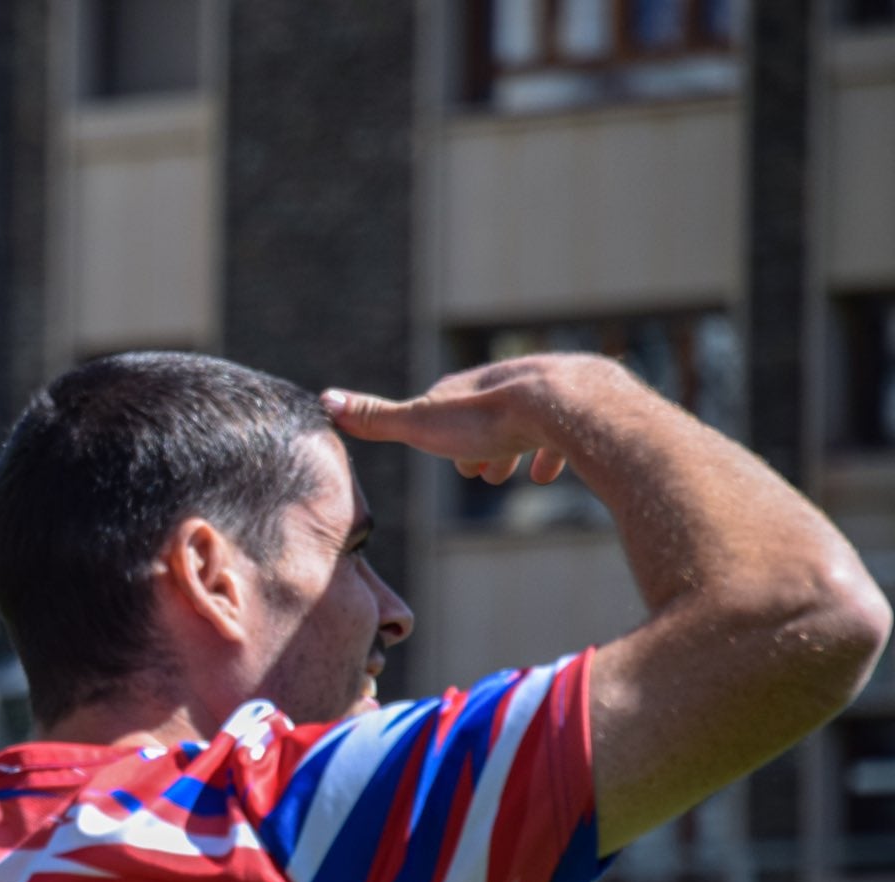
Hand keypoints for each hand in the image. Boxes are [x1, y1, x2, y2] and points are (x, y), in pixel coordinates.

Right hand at [321, 353, 634, 485]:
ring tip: (510, 476)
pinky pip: (564, 430)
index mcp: (466, 389)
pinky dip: (551, 451)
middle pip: (485, 413)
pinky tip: (545, 474)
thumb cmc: (493, 420)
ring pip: (524, 421)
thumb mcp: (424, 424)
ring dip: (513, 448)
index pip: (444, 406)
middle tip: (477, 474)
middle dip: (478, 443)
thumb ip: (378, 417)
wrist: (566, 408)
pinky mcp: (579, 408)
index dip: (438, 432)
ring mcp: (543, 394)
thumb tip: (324, 400)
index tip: (437, 455)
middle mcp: (503, 383)